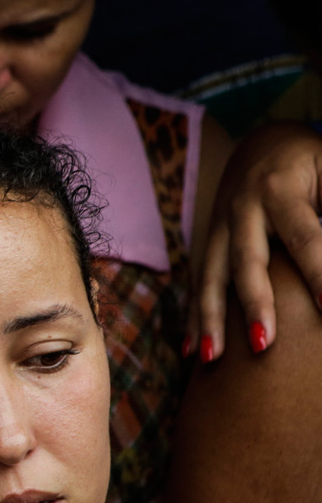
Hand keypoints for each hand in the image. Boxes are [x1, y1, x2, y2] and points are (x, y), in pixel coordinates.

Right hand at [194, 122, 321, 360]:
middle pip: (245, 260)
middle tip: (263, 343)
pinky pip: (198, 282)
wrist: (263, 144)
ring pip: (210, 275)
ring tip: (212, 358)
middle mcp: (242, 208)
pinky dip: (193, 316)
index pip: (303, 236)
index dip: (318, 271)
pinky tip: (193, 351)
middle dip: (253, 302)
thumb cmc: (311, 162)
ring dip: (209, 317)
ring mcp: (219, 227)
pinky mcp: (210, 243)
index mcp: (279, 189)